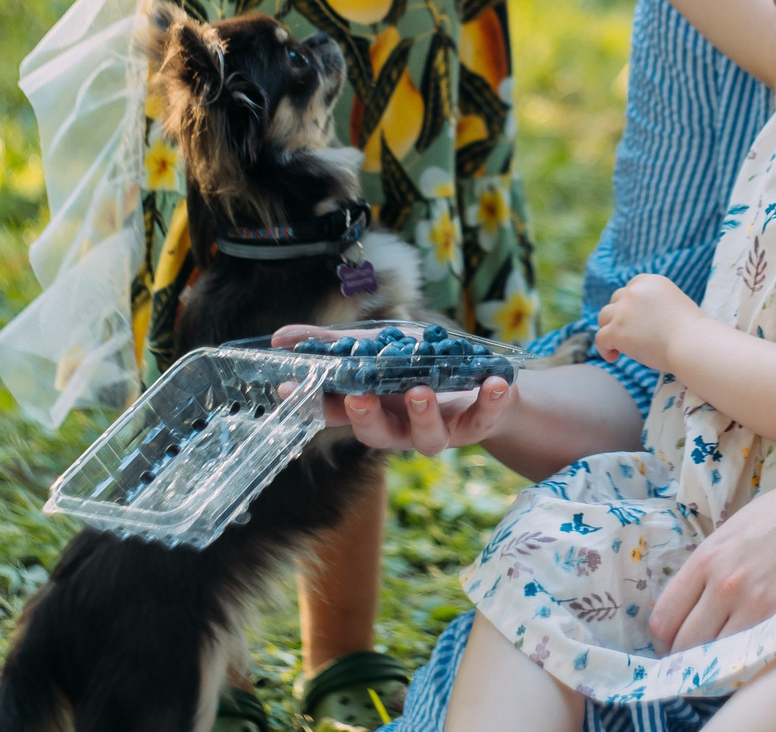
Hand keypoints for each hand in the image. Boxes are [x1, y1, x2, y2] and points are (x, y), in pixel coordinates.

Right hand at [268, 323, 516, 451]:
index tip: (289, 390)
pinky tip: (496, 382)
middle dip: (366, 417)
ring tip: (420, 390)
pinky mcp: (478, 424)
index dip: (313, 403)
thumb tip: (279, 338)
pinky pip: (485, 419)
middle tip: (359, 396)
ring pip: (427, 437)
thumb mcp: (380, 345)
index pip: (336, 411)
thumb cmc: (425, 364)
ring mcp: (440, 429)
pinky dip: (491, 401)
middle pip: (377, 435)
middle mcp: (403, 427)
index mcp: (375, 409)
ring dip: (422, 414)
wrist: (486, 381)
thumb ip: (335, 344)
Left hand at [592, 273, 704, 370]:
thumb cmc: (691, 331)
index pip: (631, 287)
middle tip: (629, 333)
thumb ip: (656, 304)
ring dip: (609, 329)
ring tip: (618, 345)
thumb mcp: (675, 303)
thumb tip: (641, 317)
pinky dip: (604, 349)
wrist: (691, 344)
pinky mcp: (616, 331)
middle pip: (616, 300)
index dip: (630, 303)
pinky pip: (600, 338)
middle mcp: (634, 291)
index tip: (635, 318)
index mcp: (651, 282)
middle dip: (619, 315)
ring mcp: (623, 311)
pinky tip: (613, 357)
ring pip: (604, 317)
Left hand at [649, 440, 775, 651]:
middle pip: (684, 644)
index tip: (677, 641)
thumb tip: (697, 596)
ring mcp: (755, 601)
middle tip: (701, 655)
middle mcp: (724, 581)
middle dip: (688, 654)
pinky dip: (748, 660)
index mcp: (709, 554)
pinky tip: (757, 650)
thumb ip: (715, 561)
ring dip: (718, 660)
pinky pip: (752, 654)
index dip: (666, 636)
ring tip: (731, 653)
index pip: (664, 616)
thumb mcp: (741, 525)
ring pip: (715, 656)